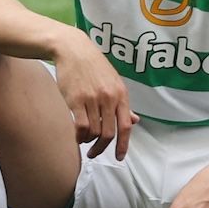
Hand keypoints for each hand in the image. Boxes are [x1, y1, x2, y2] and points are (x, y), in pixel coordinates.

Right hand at [51, 29, 134, 158]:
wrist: (73, 50)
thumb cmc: (94, 67)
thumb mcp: (114, 82)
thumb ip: (123, 104)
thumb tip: (134, 120)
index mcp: (121, 94)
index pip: (126, 125)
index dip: (124, 144)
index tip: (119, 157)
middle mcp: (109, 98)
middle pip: (110, 133)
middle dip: (103, 148)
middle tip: (95, 154)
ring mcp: (93, 99)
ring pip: (95, 131)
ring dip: (89, 141)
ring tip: (84, 141)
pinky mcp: (75, 100)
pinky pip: (81, 126)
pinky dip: (79, 136)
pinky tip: (77, 136)